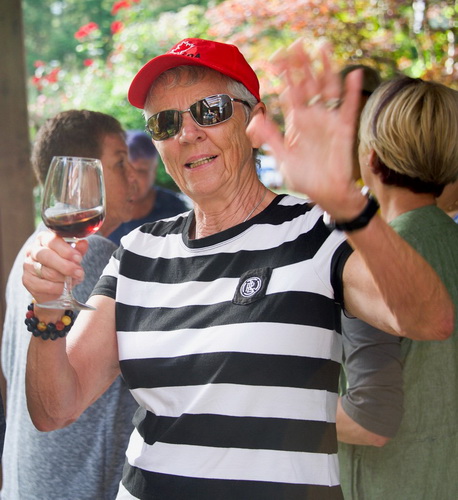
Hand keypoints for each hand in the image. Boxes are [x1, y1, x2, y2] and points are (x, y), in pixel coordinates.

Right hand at [23, 231, 88, 305]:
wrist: (52, 286)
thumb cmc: (62, 266)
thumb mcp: (72, 256)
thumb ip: (77, 250)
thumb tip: (84, 243)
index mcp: (43, 239)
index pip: (53, 241)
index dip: (67, 250)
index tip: (79, 258)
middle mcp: (33, 250)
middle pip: (47, 256)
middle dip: (66, 266)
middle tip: (79, 272)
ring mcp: (28, 265)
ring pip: (48, 272)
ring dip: (65, 278)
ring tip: (75, 280)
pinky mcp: (28, 280)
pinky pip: (46, 285)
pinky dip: (59, 288)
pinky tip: (65, 287)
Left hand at [248, 40, 365, 219]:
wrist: (325, 193)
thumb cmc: (303, 177)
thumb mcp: (282, 157)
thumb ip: (270, 137)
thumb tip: (255, 117)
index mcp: (296, 122)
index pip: (290, 92)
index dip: (284, 75)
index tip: (276, 58)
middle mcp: (313, 117)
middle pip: (308, 84)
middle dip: (303, 64)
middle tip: (298, 43)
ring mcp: (329, 121)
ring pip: (329, 89)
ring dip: (327, 68)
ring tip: (324, 47)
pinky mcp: (344, 129)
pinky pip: (349, 107)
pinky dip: (352, 92)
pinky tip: (354, 75)